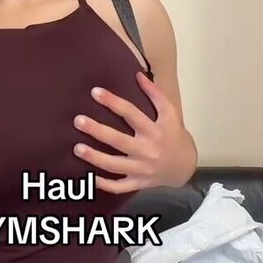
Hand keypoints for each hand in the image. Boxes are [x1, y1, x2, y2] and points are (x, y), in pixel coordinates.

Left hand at [72, 71, 195, 193]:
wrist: (185, 166)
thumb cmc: (174, 136)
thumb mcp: (170, 113)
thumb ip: (155, 94)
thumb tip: (138, 75)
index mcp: (154, 130)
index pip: (131, 113)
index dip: (112, 102)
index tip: (95, 92)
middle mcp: (147, 150)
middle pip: (118, 140)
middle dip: (97, 130)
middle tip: (78, 121)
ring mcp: (141, 169)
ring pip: (114, 165)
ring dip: (95, 157)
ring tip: (77, 148)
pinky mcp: (138, 183)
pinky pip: (119, 186)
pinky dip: (104, 184)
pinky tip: (89, 177)